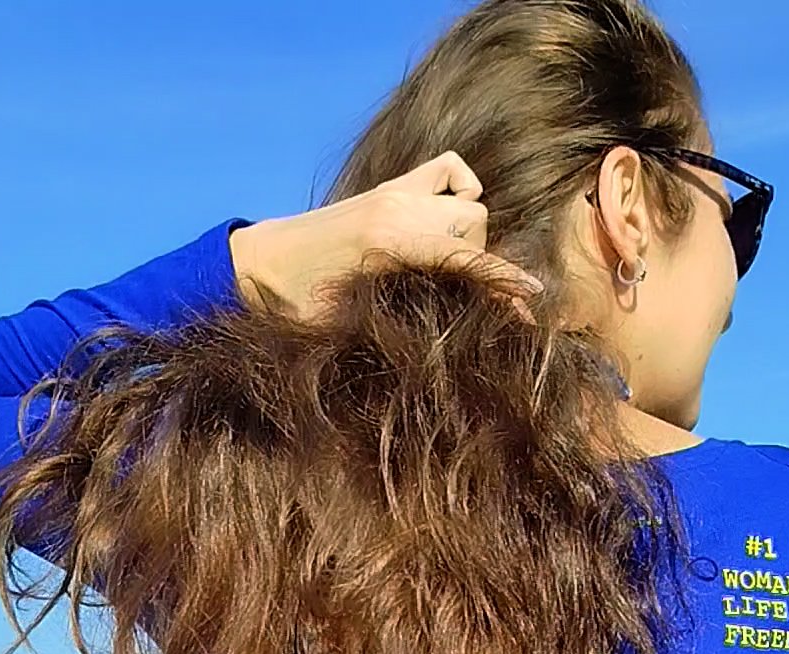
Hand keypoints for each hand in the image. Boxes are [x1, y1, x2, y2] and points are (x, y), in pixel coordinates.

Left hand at [229, 150, 543, 324]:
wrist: (257, 262)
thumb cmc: (292, 304)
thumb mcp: (340, 327)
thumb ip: (392, 326)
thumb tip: (438, 348)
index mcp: (387, 242)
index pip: (462, 254)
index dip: (500, 278)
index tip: (531, 297)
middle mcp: (397, 207)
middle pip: (474, 225)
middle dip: (483, 262)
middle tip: (480, 302)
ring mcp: (395, 192)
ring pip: (468, 203)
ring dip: (472, 234)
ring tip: (457, 271)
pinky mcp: (390, 188)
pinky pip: (448, 169)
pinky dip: (462, 187)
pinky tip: (454, 214)